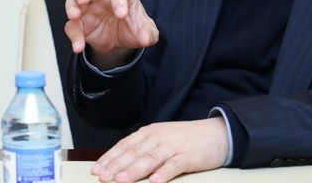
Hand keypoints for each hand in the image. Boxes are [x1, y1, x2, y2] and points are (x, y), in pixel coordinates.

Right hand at [64, 0, 158, 67]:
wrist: (120, 41)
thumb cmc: (133, 27)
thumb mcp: (146, 32)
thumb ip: (148, 34)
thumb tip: (145, 38)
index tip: (122, 15)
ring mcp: (86, 10)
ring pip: (72, 0)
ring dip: (71, 6)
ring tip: (74, 16)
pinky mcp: (79, 25)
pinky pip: (71, 27)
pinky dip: (74, 36)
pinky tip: (79, 46)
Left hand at [91, 117, 228, 182]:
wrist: (215, 134)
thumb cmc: (185, 139)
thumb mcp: (160, 139)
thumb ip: (143, 149)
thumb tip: (120, 163)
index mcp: (149, 133)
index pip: (125, 146)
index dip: (109, 158)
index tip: (96, 169)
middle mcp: (158, 138)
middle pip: (134, 153)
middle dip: (116, 166)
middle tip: (102, 177)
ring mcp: (173, 146)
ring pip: (150, 159)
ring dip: (134, 171)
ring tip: (121, 180)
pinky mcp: (189, 156)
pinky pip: (175, 165)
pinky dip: (164, 173)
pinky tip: (155, 181)